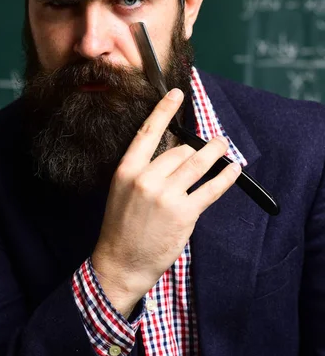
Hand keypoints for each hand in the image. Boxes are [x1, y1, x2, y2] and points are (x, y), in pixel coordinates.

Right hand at [91, 88, 240, 316]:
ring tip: (223, 145)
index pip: (148, 132)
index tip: (176, 93)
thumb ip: (145, 170)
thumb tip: (176, 152)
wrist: (120, 262)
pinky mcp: (184, 213)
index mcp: (127, 170)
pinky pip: (210, 188)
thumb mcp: (123, 191)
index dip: (164, 110)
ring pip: (197, 163)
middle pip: (179, 150)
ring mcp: (166, 196)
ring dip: (214, 152)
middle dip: (193, 151)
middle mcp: (146, 178)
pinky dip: (226, 177)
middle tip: (202, 153)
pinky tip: (234, 169)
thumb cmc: (121, 227)